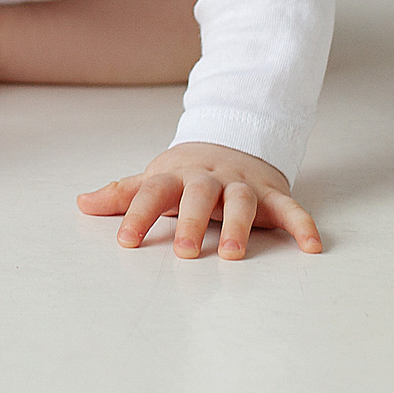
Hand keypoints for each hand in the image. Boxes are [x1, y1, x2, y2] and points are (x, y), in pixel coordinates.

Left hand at [77, 142, 320, 256]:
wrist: (234, 138)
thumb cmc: (187, 172)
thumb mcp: (155, 179)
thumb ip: (122, 195)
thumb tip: (81, 203)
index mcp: (177, 176)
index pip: (153, 192)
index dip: (139, 214)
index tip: (125, 241)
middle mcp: (210, 178)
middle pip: (200, 195)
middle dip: (191, 222)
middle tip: (184, 252)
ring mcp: (243, 184)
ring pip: (242, 201)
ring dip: (239, 226)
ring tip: (233, 254)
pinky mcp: (273, 193)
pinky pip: (291, 209)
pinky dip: (303, 225)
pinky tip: (312, 247)